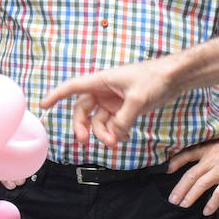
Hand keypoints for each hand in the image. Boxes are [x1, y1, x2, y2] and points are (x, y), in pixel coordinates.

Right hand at [40, 57, 180, 148]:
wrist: (175, 77)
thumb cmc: (155, 79)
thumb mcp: (138, 100)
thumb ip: (123, 119)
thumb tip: (114, 136)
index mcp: (102, 80)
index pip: (73, 87)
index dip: (56, 96)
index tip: (42, 105)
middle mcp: (104, 90)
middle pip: (83, 110)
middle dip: (82, 126)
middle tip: (84, 141)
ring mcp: (114, 100)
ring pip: (99, 121)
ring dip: (103, 133)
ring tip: (114, 142)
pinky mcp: (125, 108)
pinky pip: (113, 124)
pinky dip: (116, 133)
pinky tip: (123, 138)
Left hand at [167, 134, 218, 214]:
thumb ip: (213, 155)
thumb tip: (205, 166)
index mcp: (209, 150)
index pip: (188, 154)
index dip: (176, 162)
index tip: (168, 170)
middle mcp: (212, 159)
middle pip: (191, 174)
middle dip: (180, 188)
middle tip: (172, 200)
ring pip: (201, 184)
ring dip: (190, 196)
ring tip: (183, 205)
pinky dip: (212, 203)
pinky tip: (207, 211)